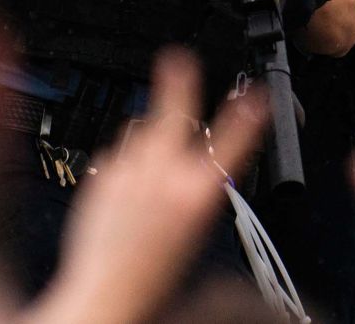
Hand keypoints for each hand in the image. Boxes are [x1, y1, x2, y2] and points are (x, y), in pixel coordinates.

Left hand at [24, 49, 266, 323]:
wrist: (106, 295)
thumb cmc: (154, 278)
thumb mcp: (196, 229)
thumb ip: (196, 188)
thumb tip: (193, 163)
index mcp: (197, 193)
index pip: (232, 138)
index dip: (247, 110)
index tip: (254, 93)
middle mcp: (162, 175)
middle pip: (172, 110)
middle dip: (176, 80)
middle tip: (176, 58)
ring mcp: (128, 172)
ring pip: (140, 127)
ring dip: (149, 128)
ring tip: (152, 143)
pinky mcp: (100, 177)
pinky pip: (116, 152)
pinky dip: (124, 157)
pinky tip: (127, 179)